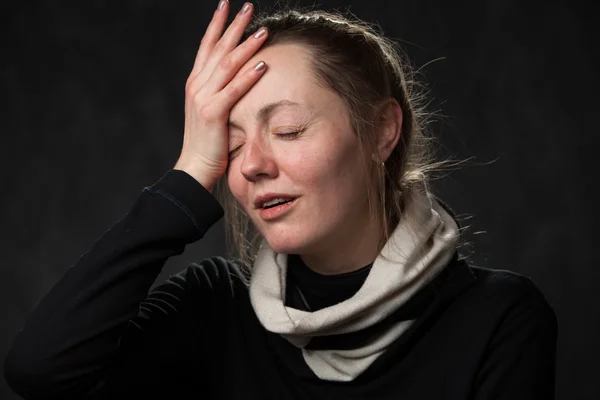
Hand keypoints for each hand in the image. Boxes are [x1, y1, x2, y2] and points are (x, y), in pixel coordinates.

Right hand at [174, 1, 267, 191]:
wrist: (194, 166)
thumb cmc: (207, 141)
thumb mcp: (209, 110)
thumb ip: (219, 92)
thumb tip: (236, 79)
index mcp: (196, 82)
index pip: (207, 46)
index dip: (217, 24)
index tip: (226, 5)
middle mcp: (197, 85)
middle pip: (218, 48)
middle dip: (234, 25)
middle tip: (248, 6)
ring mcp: (203, 98)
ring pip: (227, 64)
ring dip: (246, 45)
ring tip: (264, 31)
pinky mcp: (213, 113)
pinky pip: (234, 90)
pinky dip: (249, 76)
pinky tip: (263, 64)